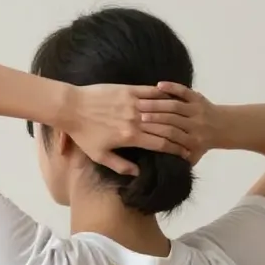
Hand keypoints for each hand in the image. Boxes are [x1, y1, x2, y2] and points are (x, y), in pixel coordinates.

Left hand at [63, 83, 198, 175]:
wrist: (72, 107)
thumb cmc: (84, 134)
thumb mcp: (100, 155)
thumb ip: (120, 165)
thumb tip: (138, 174)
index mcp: (130, 137)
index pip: (159, 144)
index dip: (174, 149)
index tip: (185, 153)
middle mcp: (135, 119)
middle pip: (164, 127)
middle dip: (180, 135)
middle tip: (191, 139)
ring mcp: (132, 103)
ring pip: (160, 109)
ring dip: (175, 115)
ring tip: (186, 120)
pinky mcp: (128, 89)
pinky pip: (150, 92)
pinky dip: (163, 96)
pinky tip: (172, 99)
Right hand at [137, 83, 219, 165]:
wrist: (227, 127)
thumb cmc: (205, 143)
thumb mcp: (196, 156)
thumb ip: (183, 161)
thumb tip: (168, 167)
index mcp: (194, 141)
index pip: (170, 137)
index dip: (154, 133)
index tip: (138, 132)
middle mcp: (195, 125)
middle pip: (170, 121)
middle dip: (153, 118)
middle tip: (136, 116)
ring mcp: (197, 110)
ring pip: (174, 106)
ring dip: (157, 104)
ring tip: (141, 104)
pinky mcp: (197, 97)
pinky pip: (184, 91)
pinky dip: (172, 87)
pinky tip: (159, 85)